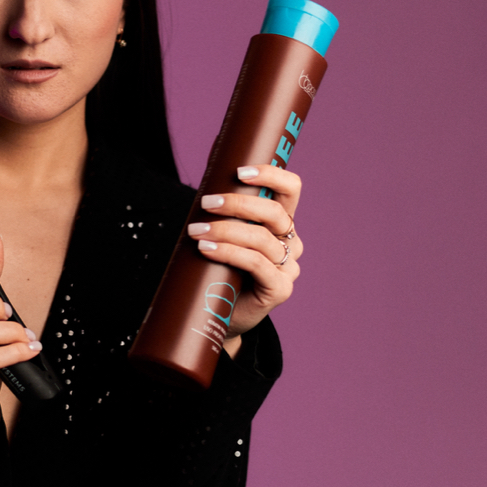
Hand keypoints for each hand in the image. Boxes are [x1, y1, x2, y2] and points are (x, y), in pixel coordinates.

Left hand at [186, 165, 302, 337]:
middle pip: (274, 212)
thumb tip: (205, 178)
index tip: (239, 171)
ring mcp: (288, 267)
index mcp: (281, 223)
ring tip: (195, 232)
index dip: (271, 175)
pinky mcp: (280, 289)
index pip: (291, 189)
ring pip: (260, 238)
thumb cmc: (219, 269)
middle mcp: (291, 243)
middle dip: (237, 203)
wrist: (219, 315)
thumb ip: (223, 211)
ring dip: (224, 230)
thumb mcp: (223, 235)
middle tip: (206, 203)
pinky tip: (206, 249)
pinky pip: (256, 263)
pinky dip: (229, 252)